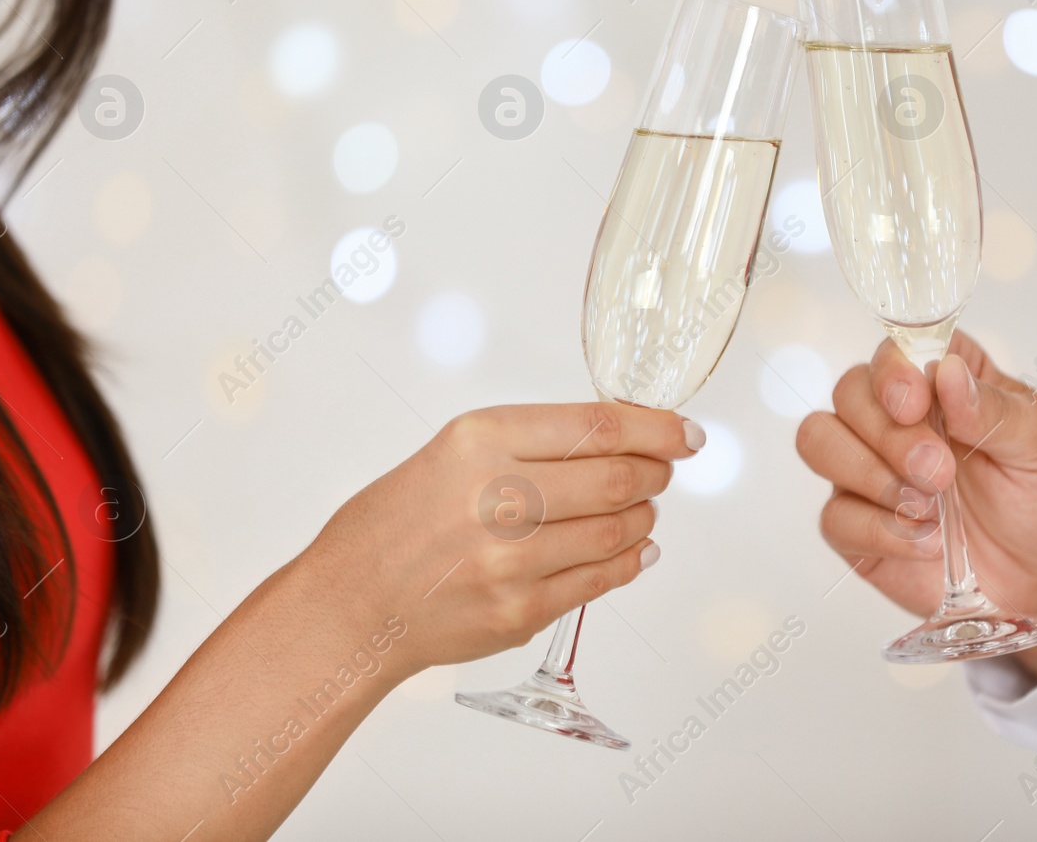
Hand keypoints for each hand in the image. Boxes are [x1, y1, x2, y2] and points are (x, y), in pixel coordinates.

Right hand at [305, 402, 700, 675]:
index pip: (597, 426)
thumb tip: (619, 437)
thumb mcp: (454, 451)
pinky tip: (634, 550)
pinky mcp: (519, 609)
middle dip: (655, 473)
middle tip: (663, 471)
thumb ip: (531, 443)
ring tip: (641, 509)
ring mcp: (510, 559)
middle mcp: (497, 495)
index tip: (684, 433)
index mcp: (481, 440)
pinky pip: (599, 581)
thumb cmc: (399, 521)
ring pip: (616, 531)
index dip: (657, 429)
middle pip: (616, 478)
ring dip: (643, 517)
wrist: (352, 602)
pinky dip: (628, 562)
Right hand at [796, 331, 1036, 678]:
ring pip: (819, 442)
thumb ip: (995, 408)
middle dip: (888, 434)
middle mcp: (896, 418)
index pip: (895, 349)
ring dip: (868, 473)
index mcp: (944, 382)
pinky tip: (928, 542)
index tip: (915, 403)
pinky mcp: (858, 528)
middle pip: (848, 392)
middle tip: (940, 472)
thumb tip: (947, 371)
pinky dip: (881, 531)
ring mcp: (869, 471)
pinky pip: (834, 516)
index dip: (893, 369)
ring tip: (929, 506)